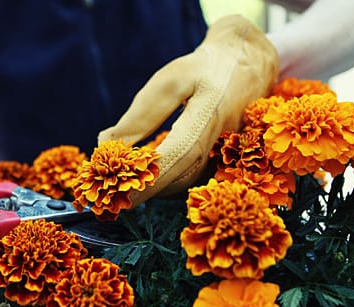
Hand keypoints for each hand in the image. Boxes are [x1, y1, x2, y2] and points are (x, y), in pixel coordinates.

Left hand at [98, 15, 278, 203]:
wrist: (248, 63)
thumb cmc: (204, 69)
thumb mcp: (171, 81)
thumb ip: (142, 114)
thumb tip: (105, 143)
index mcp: (208, 116)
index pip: (176, 156)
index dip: (149, 178)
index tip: (119, 193)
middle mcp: (221, 143)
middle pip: (180, 178)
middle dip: (145, 191)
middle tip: (114, 195)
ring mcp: (227, 156)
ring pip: (186, 184)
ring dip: (155, 189)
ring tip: (127, 186)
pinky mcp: (224, 162)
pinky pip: (193, 181)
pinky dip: (169, 183)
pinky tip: (151, 177)